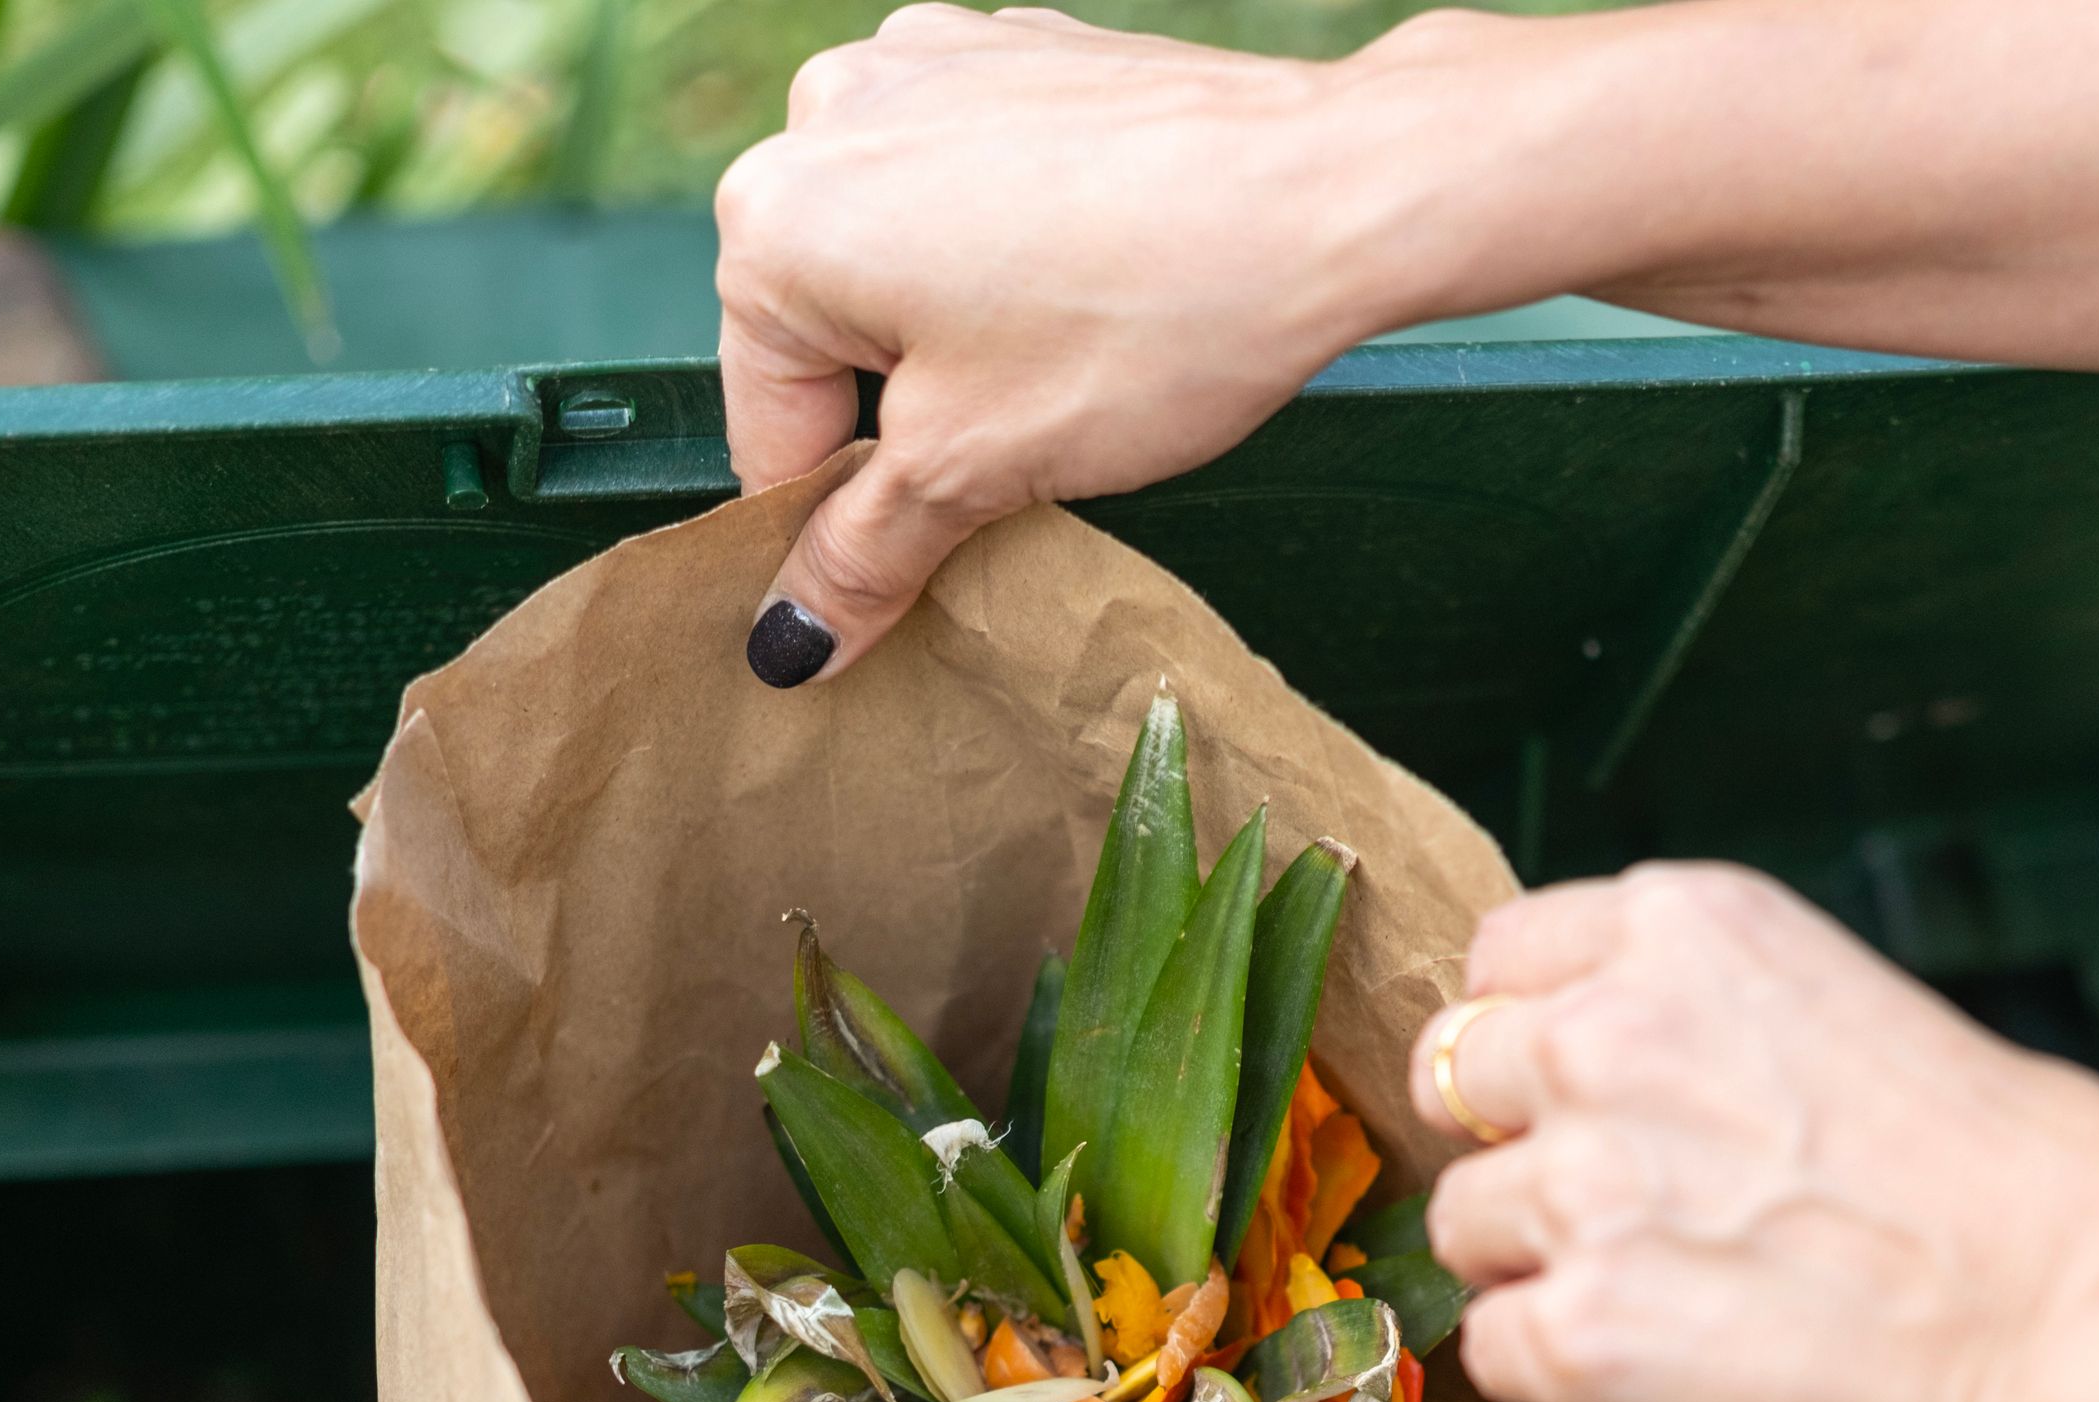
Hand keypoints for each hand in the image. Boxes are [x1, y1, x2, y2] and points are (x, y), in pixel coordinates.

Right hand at [715, 6, 1432, 686]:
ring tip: (1070, 364)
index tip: (905, 567)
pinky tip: (1100, 285)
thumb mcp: (977, 468)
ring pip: (905, 253)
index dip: (837, 519)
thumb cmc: (1146, 321)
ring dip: (963, 330)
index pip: (768, 423)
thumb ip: (864, 553)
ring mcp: (926, 64)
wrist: (1329, 191)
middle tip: (1018, 454)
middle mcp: (824, 115)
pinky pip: (976, 183)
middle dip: (907, 410)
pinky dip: (1016, 247)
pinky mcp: (1017, 51)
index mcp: (775, 219)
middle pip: (828, 327)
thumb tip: (789, 644)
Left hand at [1407, 864, 2098, 1401]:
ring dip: (1541, 1266)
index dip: (1536, 1037)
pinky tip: (1673, 1376)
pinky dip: (1565, 1374)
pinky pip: (1496, 1349)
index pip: (1501, 960)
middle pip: (1457, 1079)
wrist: (2085, 1321)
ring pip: (1463, 1222)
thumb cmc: (2028, 1181)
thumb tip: (1644, 1079)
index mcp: (1684, 929)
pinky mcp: (1578, 1328)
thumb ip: (1714, 1024)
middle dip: (1523, 1143)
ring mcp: (1581, 1183)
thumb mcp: (1858, 1009)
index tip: (1588, 1094)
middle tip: (1630, 1209)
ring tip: (1677, 1302)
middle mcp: (1606, 1033)